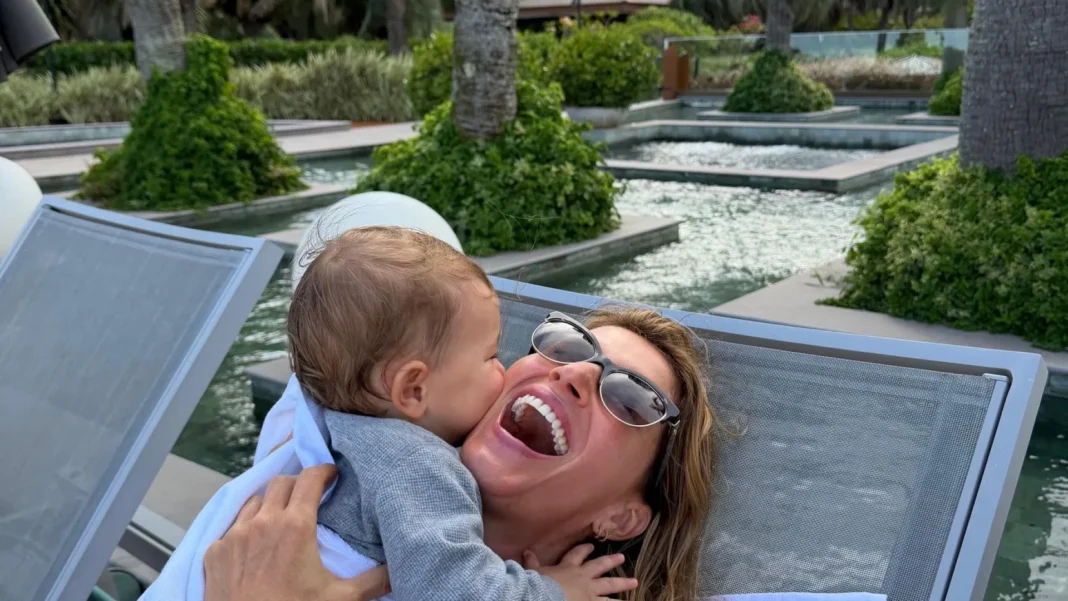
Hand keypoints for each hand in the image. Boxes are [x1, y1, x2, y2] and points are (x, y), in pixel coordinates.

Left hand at [203, 465, 390, 600]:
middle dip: (297, 484)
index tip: (332, 475)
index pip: (309, 479)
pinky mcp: (214, 553)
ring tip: (279, 519)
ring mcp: (234, 536)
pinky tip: (252, 547)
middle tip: (309, 496)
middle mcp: (262, 522)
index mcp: (295, 526)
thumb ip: (372, 581)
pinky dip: (244, 530)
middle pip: (280, 483)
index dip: (323, 471)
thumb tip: (397, 571)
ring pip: (252, 502)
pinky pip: (230, 529)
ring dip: (268, 504)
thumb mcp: (339, 599)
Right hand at [522, 544, 636, 600]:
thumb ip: (532, 562)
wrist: (546, 597)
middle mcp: (583, 577)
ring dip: (622, 584)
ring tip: (634, 582)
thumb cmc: (540, 584)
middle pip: (600, 566)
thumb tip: (526, 551)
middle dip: (611, 561)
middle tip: (622, 558)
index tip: (591, 546)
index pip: (577, 555)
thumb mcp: (534, 572)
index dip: (584, 550)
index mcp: (568, 567)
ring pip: (609, 586)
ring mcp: (590, 592)